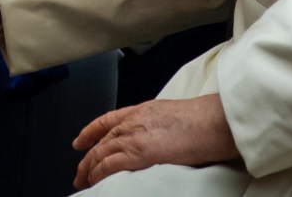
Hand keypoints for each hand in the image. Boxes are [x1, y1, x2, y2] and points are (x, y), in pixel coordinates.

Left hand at [72, 95, 239, 187]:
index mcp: (139, 111)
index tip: (80, 141)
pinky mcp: (137, 153)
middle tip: (80, 172)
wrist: (211, 121)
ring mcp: (132, 137)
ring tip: (82, 181)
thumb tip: (158, 137)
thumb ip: (156, 125)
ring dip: (88, 169)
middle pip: (100, 142)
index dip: (89, 132)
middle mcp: (131, 122)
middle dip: (87, 158)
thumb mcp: (170, 115)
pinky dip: (98, 174)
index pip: (106, 121)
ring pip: (100, 154)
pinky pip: (109, 166)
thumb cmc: (202, 119)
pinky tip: (94, 181)